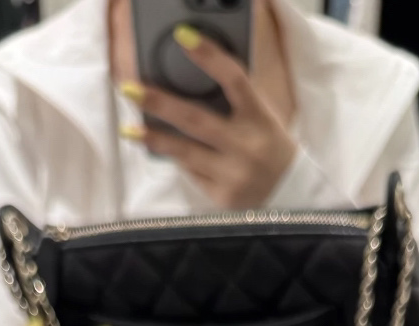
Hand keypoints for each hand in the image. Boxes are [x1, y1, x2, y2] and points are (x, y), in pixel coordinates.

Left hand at [119, 25, 296, 209]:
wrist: (290, 194)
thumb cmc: (269, 147)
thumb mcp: (262, 118)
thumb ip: (234, 102)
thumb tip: (187, 81)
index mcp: (260, 117)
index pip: (234, 79)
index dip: (209, 56)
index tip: (182, 36)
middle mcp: (247, 146)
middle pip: (196, 119)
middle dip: (159, 103)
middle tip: (130, 88)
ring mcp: (234, 174)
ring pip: (185, 152)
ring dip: (154, 138)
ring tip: (128, 129)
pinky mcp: (222, 197)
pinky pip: (191, 173)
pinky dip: (177, 159)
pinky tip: (163, 151)